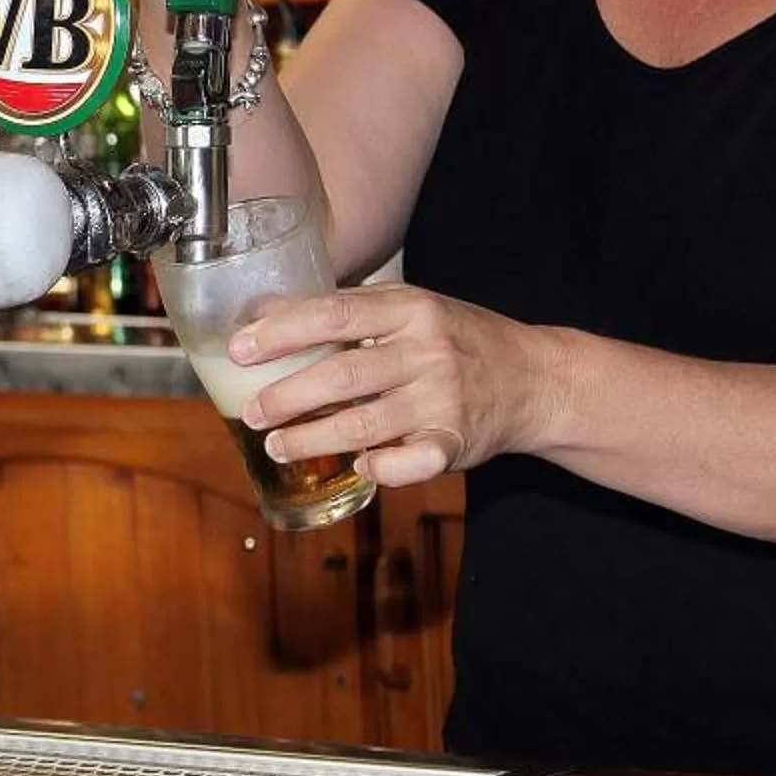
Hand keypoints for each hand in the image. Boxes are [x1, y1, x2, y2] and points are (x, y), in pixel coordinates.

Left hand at [230, 285, 550, 488]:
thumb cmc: (458, 339)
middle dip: (288, 396)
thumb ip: (347, 311)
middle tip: (251, 411)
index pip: (334, 314)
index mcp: (410, 309)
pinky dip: (383, 467)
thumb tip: (264, 312)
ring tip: (276, 447)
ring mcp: (443, 399)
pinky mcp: (456, 441)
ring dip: (313, 438)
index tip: (239, 349)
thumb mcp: (410, 308)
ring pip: (366, 423)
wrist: (535, 379)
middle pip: (343, 374)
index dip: (281, 332)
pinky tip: (359, 467)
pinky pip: (412, 462)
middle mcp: (427, 352)